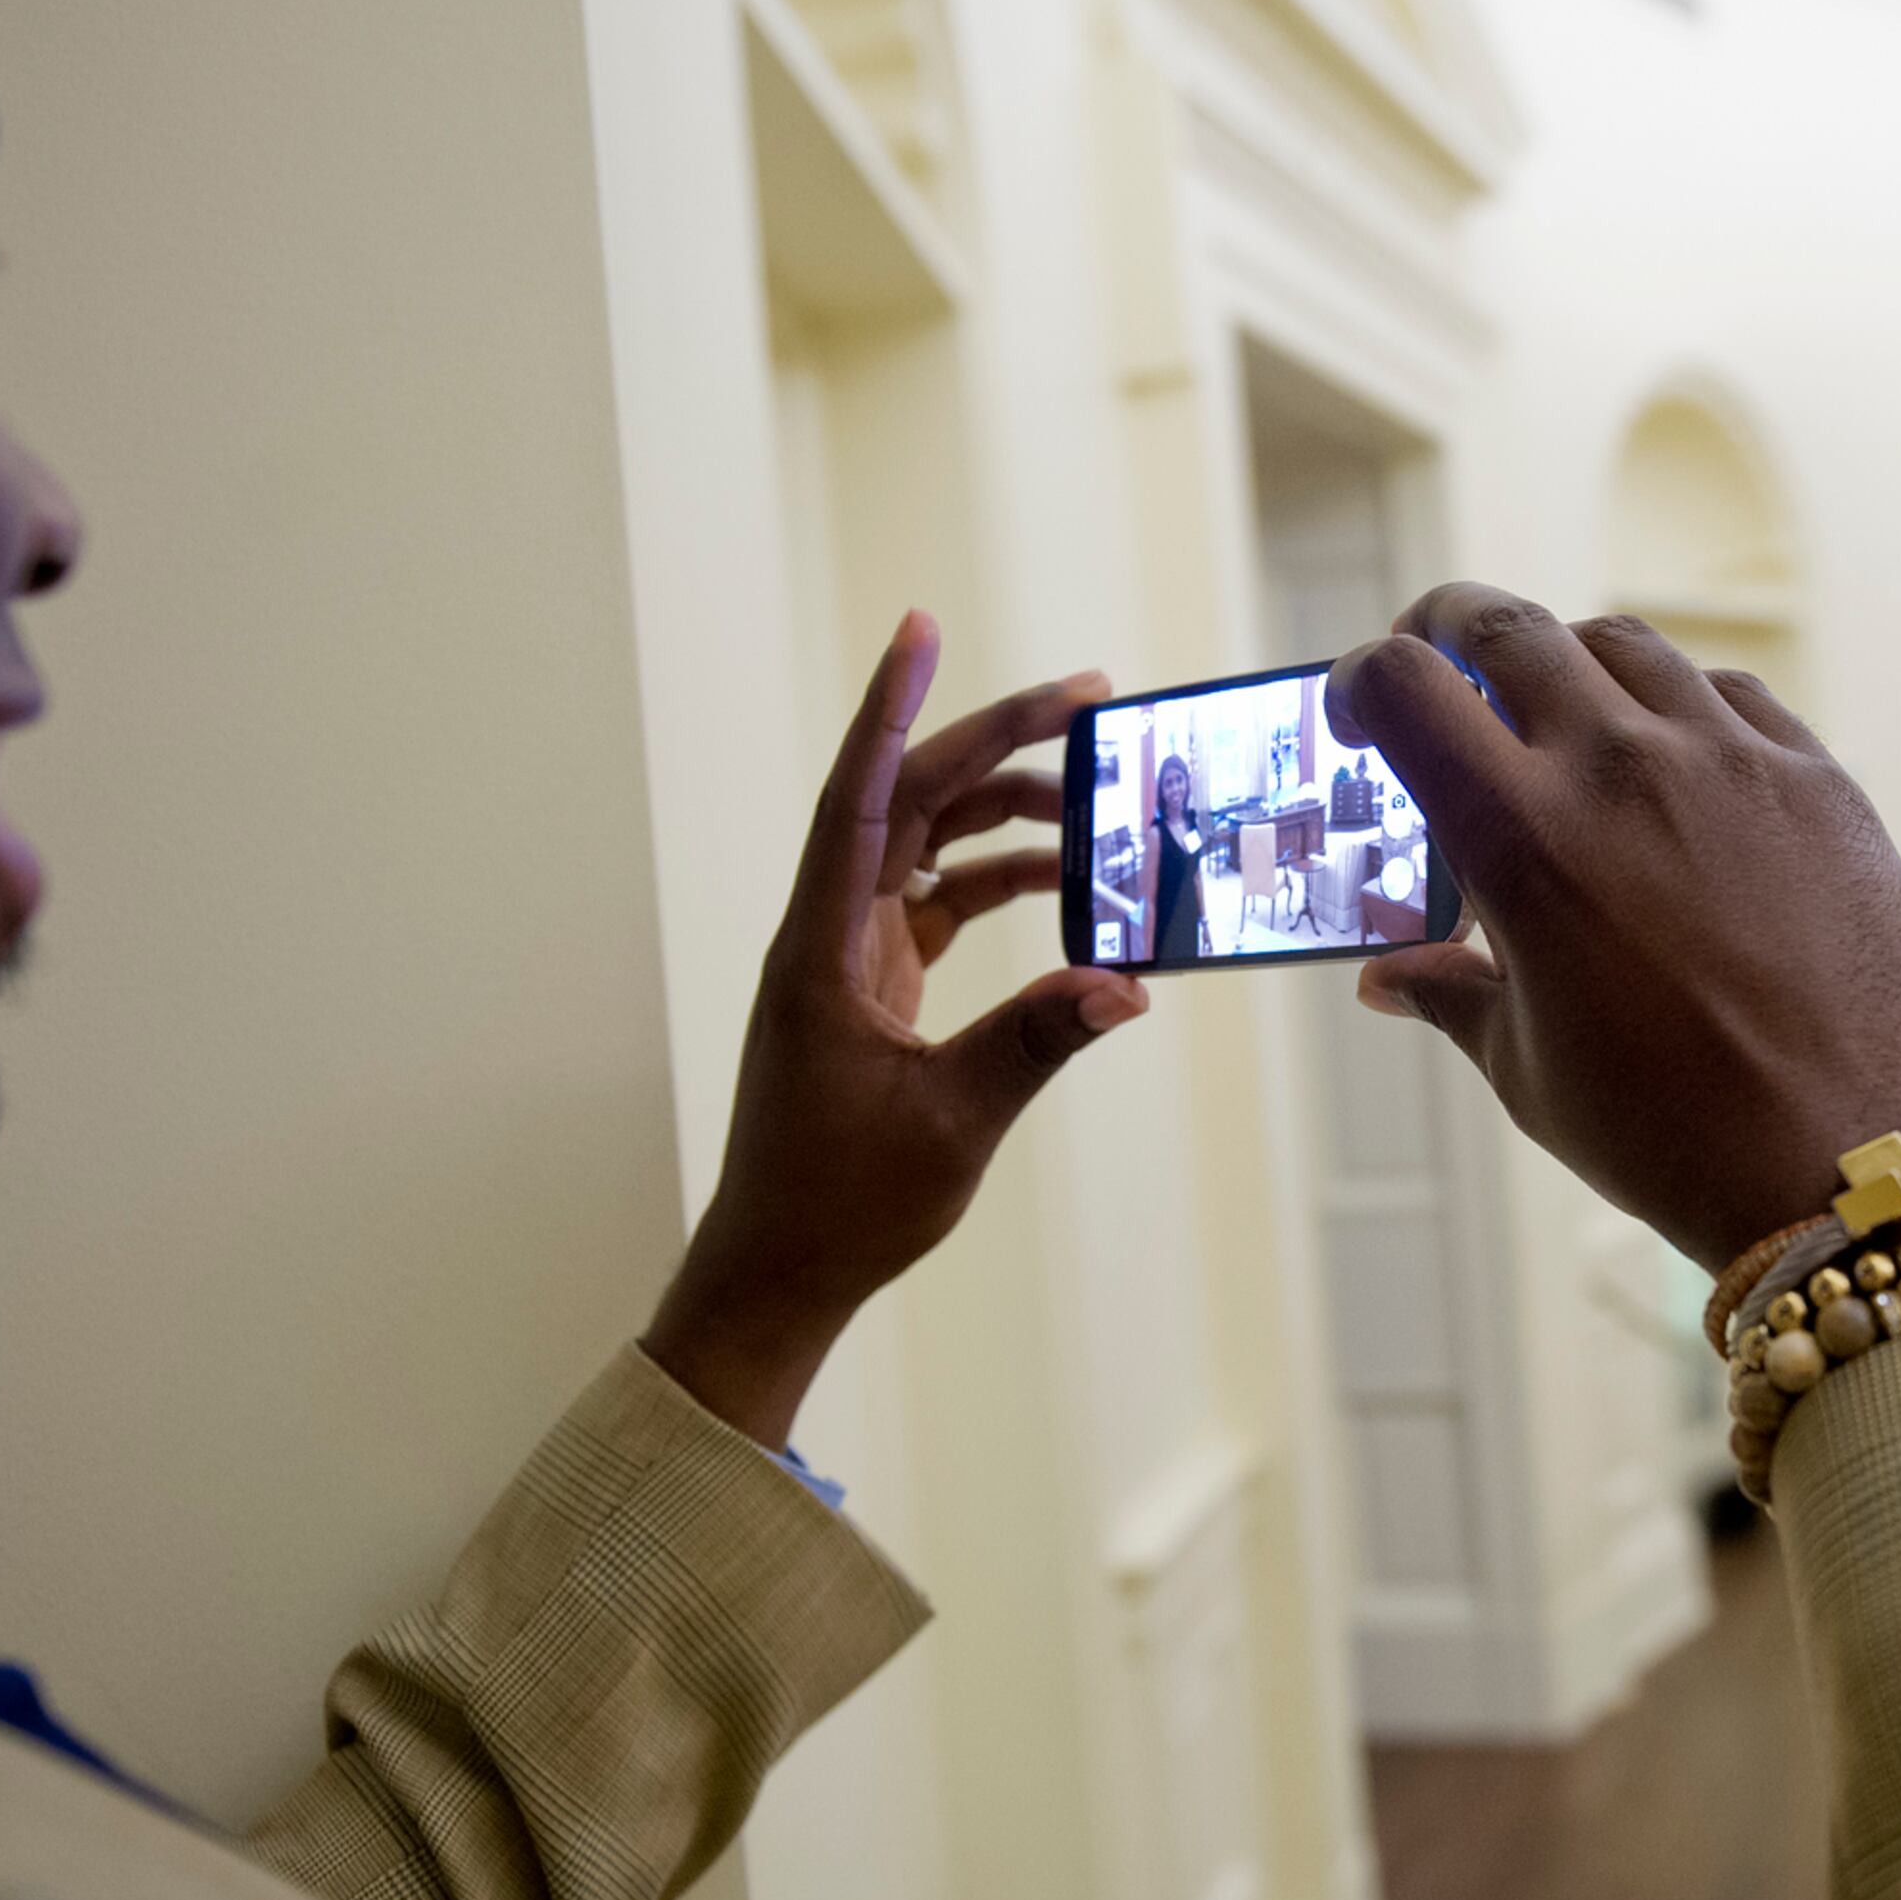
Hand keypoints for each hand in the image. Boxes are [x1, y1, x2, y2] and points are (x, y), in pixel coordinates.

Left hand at [646, 615, 1147, 1449]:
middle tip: (1087, 697)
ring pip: (925, 846)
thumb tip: (1123, 985)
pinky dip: (997, 884)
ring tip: (1096, 795)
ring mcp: (847, 957)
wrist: (777, 1270)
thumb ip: (1034, 1043)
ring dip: (1005, 812)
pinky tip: (1064, 882)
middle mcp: (827, 933)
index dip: (894, 708)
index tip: (922, 629)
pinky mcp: (870, 988)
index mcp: (822, 948)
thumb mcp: (952, 1123)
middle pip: (909, 801)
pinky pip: (937, 903)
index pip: (860, 798)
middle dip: (993, 741)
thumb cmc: (839, 1204)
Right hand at [1324, 584, 1900, 1270]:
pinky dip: (1676, 704)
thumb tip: (1387, 980)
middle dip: (1449, 629)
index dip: (1363, 682)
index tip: (1362, 711)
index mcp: (1521, 837)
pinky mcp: (1815, 780)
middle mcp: (1619, 768)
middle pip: (1506, 628)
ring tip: (1559, 714)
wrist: (1852, 1160)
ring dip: (1566, 661)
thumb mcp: (1530, 1072)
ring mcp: (1728, 760)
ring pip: (1621, 644)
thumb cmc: (1673, 1134)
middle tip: (1440, 664)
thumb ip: (1453, 996)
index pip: (1405, 688)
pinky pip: (1729, 693)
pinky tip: (1672, 759)